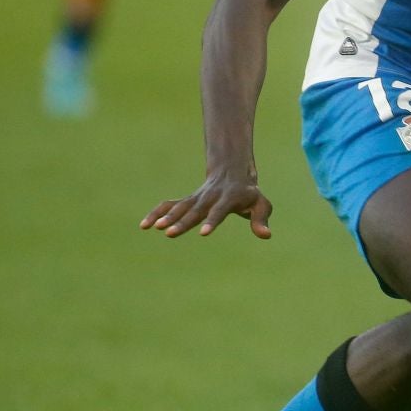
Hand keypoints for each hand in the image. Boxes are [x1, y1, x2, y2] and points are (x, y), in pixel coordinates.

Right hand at [142, 172, 273, 238]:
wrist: (233, 175)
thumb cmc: (250, 195)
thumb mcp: (261, 205)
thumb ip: (261, 220)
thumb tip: (266, 235)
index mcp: (229, 198)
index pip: (219, 211)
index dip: (211, 221)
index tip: (203, 233)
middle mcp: (210, 198)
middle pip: (195, 211)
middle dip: (183, 222)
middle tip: (169, 234)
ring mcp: (196, 198)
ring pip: (180, 207)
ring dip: (167, 217)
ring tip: (155, 228)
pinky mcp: (186, 201)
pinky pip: (169, 205)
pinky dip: (157, 213)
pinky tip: (144, 226)